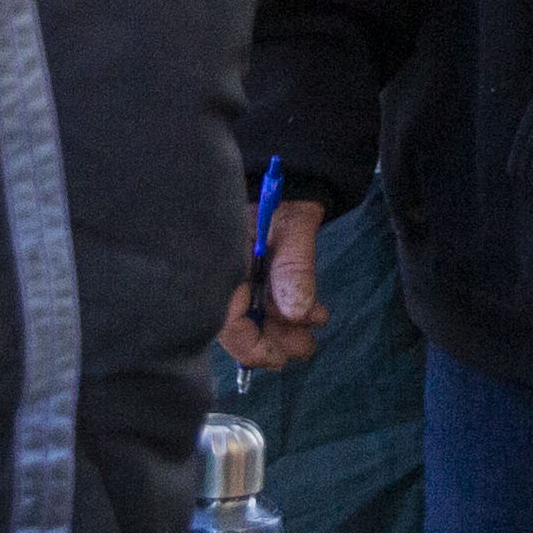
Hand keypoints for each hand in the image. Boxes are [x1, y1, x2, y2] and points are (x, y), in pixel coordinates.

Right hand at [214, 196, 328, 371]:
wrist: (288, 174)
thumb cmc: (284, 194)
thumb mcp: (293, 226)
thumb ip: (293, 268)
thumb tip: (296, 314)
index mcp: (217, 262)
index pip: (223, 319)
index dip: (251, 345)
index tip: (280, 358)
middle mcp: (217, 273)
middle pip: (236, 323)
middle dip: (273, 339)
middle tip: (306, 347)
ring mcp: (231, 275)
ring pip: (251, 315)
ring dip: (283, 326)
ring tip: (315, 325)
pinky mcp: (246, 275)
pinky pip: (259, 302)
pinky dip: (283, 311)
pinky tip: (310, 312)